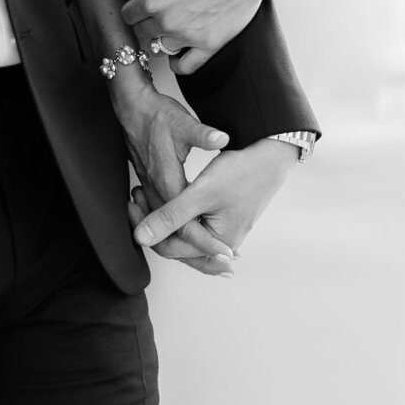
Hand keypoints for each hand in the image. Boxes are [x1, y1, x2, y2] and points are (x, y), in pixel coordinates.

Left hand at [98, 0, 264, 74]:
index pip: (127, 14)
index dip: (133, 7)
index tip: (141, 2)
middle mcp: (167, 20)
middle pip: (141, 32)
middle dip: (145, 22)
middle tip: (156, 12)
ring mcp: (188, 36)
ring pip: (159, 47)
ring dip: (161, 38)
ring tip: (169, 26)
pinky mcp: (209, 45)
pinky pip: (185, 66)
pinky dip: (178, 64)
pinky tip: (176, 55)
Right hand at [107, 71, 235, 277]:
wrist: (131, 108)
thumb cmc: (155, 115)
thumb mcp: (182, 123)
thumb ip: (202, 134)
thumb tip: (221, 138)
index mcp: (167, 182)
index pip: (187, 224)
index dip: (207, 242)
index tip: (227, 254)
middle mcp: (157, 191)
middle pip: (176, 235)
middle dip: (201, 253)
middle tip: (226, 266)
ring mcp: (152, 190)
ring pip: (169, 230)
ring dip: (191, 245)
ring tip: (217, 258)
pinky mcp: (152, 186)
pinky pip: (166, 218)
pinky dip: (181, 231)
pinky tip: (198, 232)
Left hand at [131, 138, 298, 256]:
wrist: (271, 157)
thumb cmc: (241, 172)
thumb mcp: (201, 193)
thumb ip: (171, 217)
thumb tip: (140, 238)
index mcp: (215, 244)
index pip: (169, 247)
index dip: (146, 226)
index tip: (132, 202)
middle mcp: (220, 245)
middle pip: (176, 243)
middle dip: (153, 222)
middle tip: (136, 196)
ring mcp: (223, 234)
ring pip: (184, 234)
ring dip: (163, 218)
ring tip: (146, 195)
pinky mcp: (224, 221)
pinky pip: (194, 226)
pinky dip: (177, 215)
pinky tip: (165, 201)